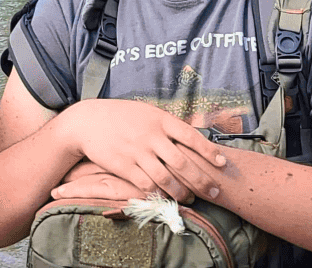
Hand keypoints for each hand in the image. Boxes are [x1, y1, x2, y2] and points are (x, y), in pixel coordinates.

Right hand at [58, 99, 227, 201]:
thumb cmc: (122, 116)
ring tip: (191, 199)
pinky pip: (146, 185)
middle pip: (183, 162)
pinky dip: (159, 194)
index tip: (222, 163)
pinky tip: (167, 199)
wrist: (88, 122)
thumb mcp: (147, 112)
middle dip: (201, 180)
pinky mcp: (124, 166)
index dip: (208, 151)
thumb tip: (193, 137)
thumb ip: (167, 125)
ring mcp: (137, 152)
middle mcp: (151, 136)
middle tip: (214, 192)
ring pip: (166, 178)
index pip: (191, 136)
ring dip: (182, 192)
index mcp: (160, 120)